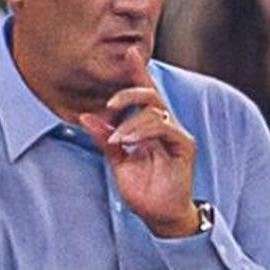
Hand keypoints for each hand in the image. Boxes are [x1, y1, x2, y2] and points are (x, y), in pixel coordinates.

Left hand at [80, 83, 199, 236]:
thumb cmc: (144, 190)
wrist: (160, 216)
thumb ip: (105, 139)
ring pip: (155, 112)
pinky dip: (143, 132)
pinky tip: (128, 141)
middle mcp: (166, 126)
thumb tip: (85, 117)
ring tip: (116, 139)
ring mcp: (176, 135)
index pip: (145, 94)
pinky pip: (165, 128)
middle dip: (129, 93)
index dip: (137, 72)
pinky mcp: (184, 146)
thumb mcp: (118, 162)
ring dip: (131, 123)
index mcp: (150, 126)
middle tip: (109, 105)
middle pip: (151, 95)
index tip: (129, 52)